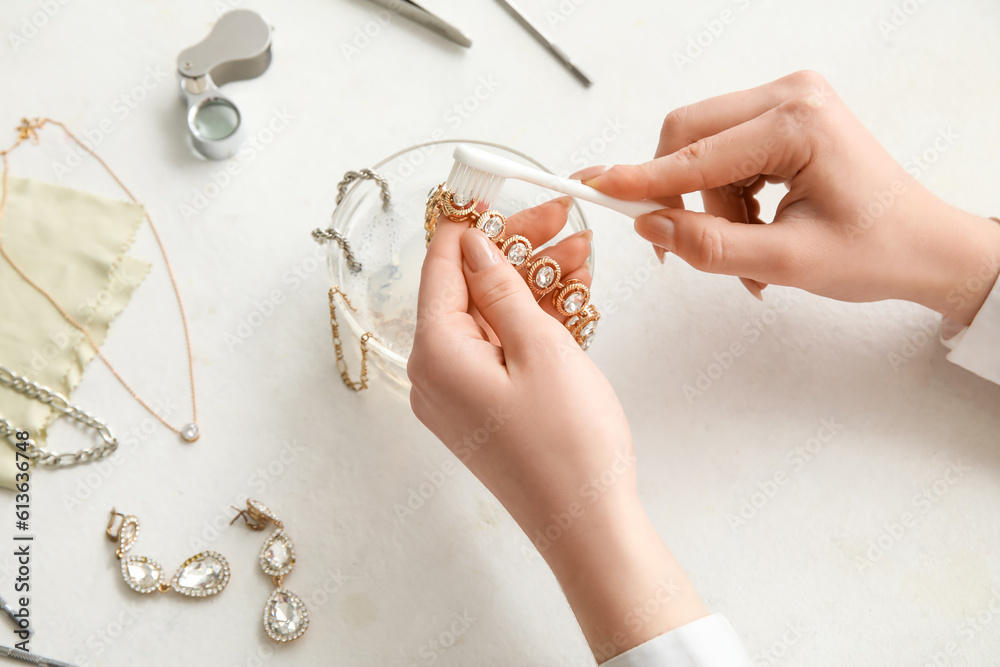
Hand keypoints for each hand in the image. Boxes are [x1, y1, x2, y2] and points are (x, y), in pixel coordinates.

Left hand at [408, 199, 707, 660]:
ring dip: (534, 283)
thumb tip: (471, 243)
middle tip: (565, 221)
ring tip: (582, 254)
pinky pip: (501, 349)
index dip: (477, 223)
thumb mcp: (540, 348)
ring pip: (491, 317)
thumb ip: (501, 288)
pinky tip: (572, 297)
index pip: (443, 265)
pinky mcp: (483, 410)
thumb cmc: (569, 442)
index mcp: (437, 352)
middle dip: (517, 251)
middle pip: (469, 288)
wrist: (588, 526)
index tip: (509, 193)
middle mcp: (435, 373)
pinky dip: (532, 322)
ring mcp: (458, 394)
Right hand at [575, 70, 999, 324]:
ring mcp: (789, 101)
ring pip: (703, 150)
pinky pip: (726, 153)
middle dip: (680, 197)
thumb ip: (709, 246)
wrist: (928, 247)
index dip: (641, 180)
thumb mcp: (786, 263)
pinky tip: (756, 230)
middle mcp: (791, 95)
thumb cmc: (877, 252)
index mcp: (797, 121)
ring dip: (710, 207)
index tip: (593, 189)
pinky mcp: (786, 118)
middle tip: (684, 249)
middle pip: (690, 135)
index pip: (695, 153)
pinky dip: (727, 199)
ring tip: (748, 255)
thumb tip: (650, 227)